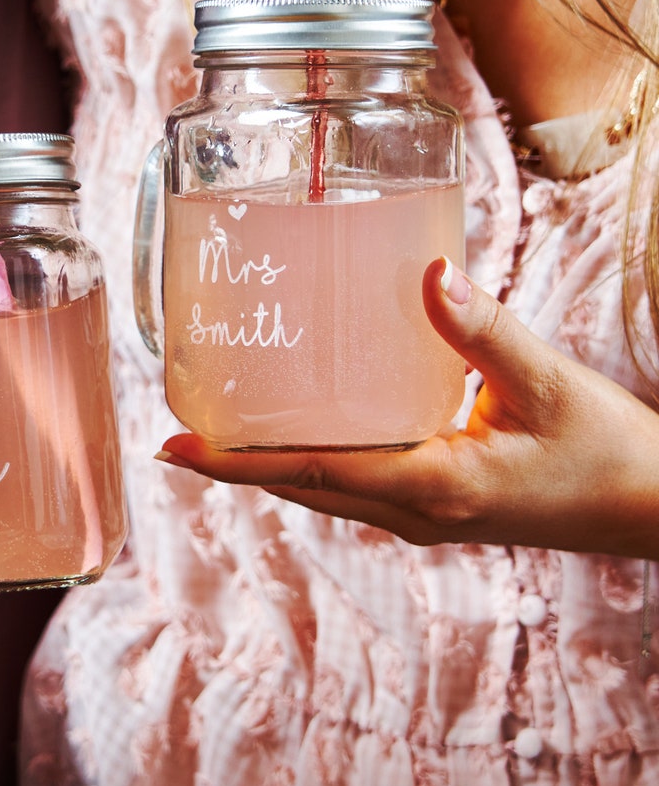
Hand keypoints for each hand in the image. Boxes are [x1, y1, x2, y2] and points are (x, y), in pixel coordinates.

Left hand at [156, 257, 658, 559]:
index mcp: (432, 487)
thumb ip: (484, 328)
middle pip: (300, 486)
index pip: (310, 474)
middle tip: (179, 425)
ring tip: (222, 420)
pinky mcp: (434, 500)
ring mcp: (421, 513)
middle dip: (236, 462)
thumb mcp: (547, 384)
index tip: (173, 449)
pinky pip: (354, 481)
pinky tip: (303, 418)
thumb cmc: (606, 453)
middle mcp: (414, 510)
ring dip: (269, 462)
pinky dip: (313, 456)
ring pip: (324, 488)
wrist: (650, 508)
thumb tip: (427, 272)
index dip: (235, 463)